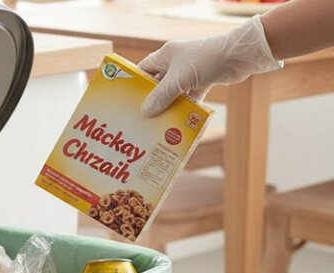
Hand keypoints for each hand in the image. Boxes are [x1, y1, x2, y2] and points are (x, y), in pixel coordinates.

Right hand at [139, 16, 282, 116]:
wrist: (239, 56)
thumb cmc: (206, 60)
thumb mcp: (179, 79)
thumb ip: (161, 96)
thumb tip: (145, 112)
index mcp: (166, 55)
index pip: (144, 69)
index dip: (136, 83)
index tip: (127, 101)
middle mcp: (176, 62)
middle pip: (158, 83)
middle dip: (152, 100)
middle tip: (141, 117)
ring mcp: (190, 72)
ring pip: (173, 92)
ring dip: (169, 106)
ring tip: (158, 123)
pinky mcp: (202, 80)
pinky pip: (188, 97)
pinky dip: (185, 107)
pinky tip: (178, 121)